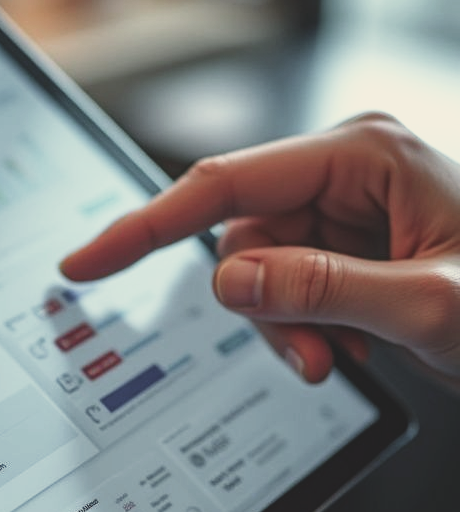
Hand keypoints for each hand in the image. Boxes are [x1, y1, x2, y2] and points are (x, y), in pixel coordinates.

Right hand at [62, 113, 459, 388]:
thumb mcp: (425, 304)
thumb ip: (320, 289)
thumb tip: (228, 282)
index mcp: (361, 156)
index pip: (222, 188)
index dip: (143, 228)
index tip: (85, 262)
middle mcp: (343, 173)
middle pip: (238, 240)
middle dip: (261, 307)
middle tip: (308, 355)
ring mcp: (341, 211)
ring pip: (256, 273)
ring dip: (285, 326)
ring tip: (339, 355)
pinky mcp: (342, 247)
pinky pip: (284, 288)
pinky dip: (303, 328)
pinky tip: (352, 343)